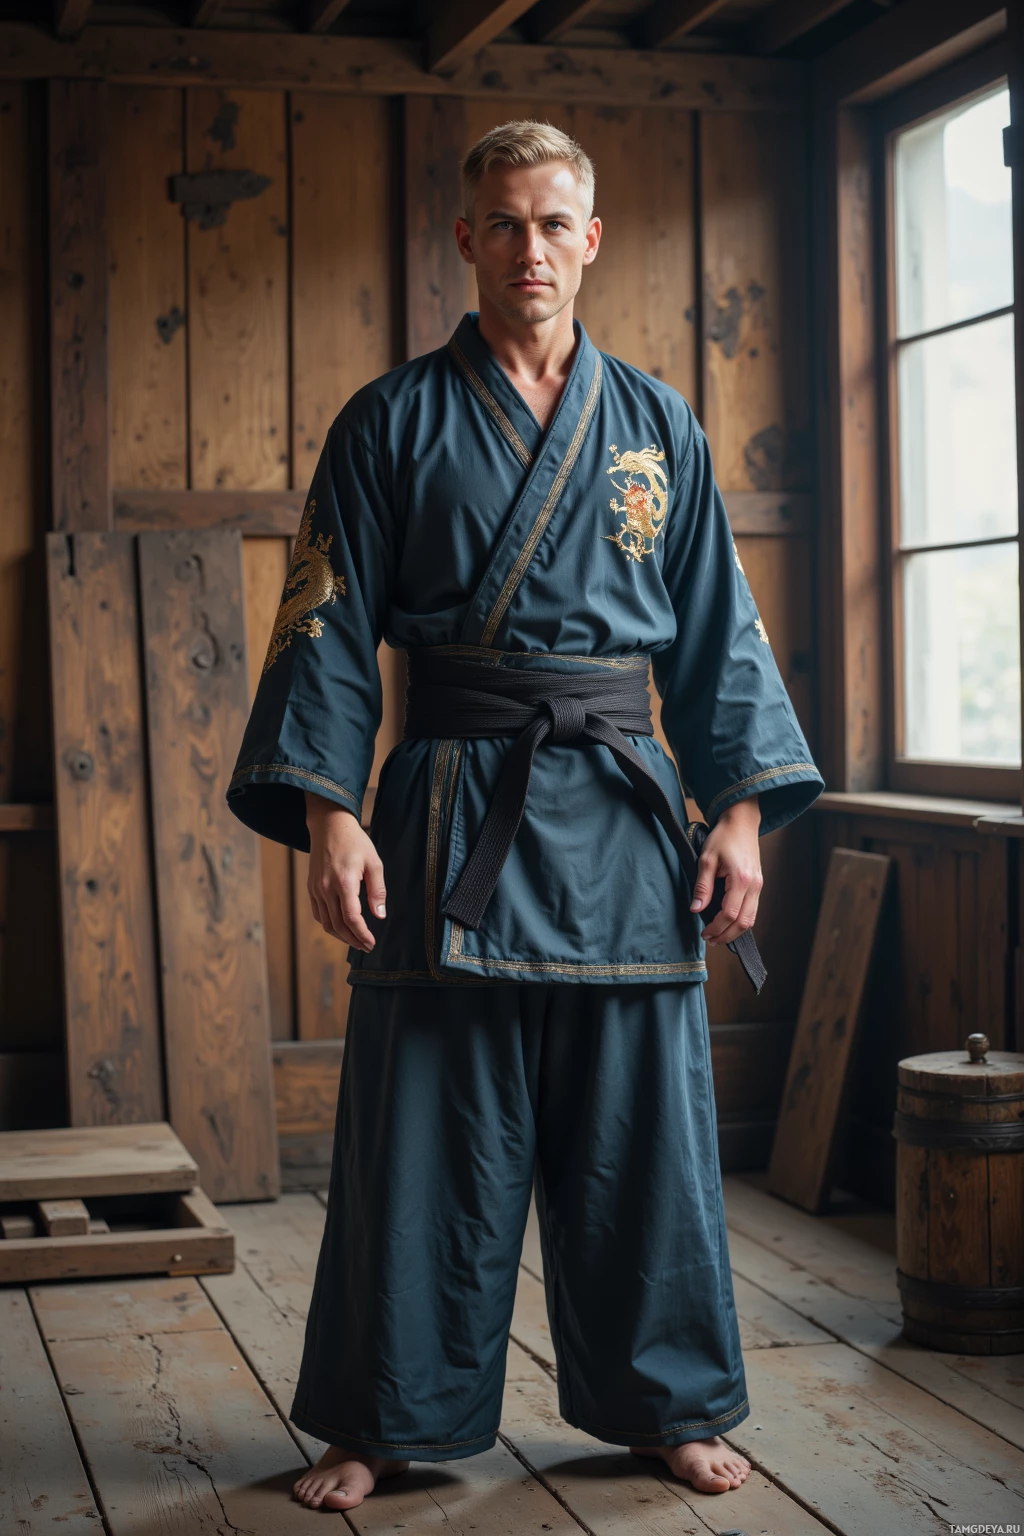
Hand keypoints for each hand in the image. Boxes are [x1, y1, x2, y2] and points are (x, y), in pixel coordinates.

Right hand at [304, 790, 385, 951]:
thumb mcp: (374, 862)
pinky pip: (318, 913)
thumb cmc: (355, 842)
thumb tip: (380, 915)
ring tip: (355, 941)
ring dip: (341, 936)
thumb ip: (378, 890)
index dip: (362, 934)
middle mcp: (326, 888)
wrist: (329, 825)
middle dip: (353, 940)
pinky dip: (328, 925)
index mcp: (344, 882)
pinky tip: (340, 927)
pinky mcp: (311, 887)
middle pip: (338, 925)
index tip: (371, 943)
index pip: (351, 918)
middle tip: (366, 947)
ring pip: (326, 923)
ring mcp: (316, 889)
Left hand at [689, 795, 761, 946]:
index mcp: (741, 879)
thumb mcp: (706, 859)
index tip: (704, 933)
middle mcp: (754, 885)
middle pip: (744, 922)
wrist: (741, 822)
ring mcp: (758, 885)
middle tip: (710, 940)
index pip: (729, 913)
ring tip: (718, 935)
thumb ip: (702, 886)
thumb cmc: (723, 837)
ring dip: (735, 931)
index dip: (716, 927)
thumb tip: (696, 908)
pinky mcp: (758, 884)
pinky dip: (741, 921)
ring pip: (751, 918)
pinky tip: (728, 923)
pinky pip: (752, 910)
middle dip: (726, 935)